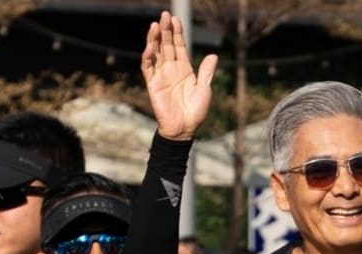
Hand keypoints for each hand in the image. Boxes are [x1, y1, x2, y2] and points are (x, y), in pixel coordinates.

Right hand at [141, 10, 217, 139]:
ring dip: (154, 39)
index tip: (176, 19)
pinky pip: (148, 67)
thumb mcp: (205, 89)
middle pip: (166, 46)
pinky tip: (150, 46)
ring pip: (156, 53)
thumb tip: (213, 55)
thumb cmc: (196, 112)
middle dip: (165, 30)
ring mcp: (161, 76)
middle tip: (165, 15)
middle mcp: (171, 70)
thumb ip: (207, 72)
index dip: (177, 33)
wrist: (185, 129)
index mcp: (184, 69)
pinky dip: (148, 56)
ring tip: (155, 24)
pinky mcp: (153, 84)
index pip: (179, 47)